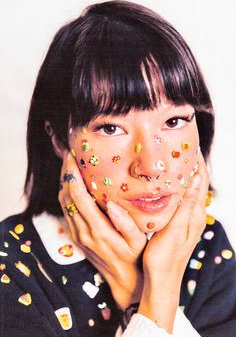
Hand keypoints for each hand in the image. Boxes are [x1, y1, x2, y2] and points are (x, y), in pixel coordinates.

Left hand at [58, 152, 146, 309]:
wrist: (124, 281)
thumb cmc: (134, 258)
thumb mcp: (138, 241)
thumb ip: (126, 223)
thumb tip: (112, 204)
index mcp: (98, 229)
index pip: (78, 197)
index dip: (72, 176)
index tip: (72, 157)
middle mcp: (83, 231)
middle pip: (66, 197)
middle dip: (65, 174)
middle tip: (68, 155)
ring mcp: (77, 235)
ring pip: (63, 203)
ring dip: (63, 183)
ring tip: (68, 165)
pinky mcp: (76, 237)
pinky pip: (66, 211)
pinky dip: (65, 195)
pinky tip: (71, 184)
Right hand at [139, 152, 208, 332]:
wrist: (162, 281)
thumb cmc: (164, 258)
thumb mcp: (173, 231)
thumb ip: (184, 206)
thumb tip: (194, 180)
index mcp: (194, 215)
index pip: (200, 181)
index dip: (198, 162)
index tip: (191, 145)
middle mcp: (195, 215)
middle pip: (198, 183)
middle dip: (193, 164)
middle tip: (182, 147)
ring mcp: (189, 220)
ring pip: (191, 190)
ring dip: (188, 174)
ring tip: (177, 160)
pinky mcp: (181, 223)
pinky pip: (185, 198)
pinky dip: (181, 185)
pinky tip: (171, 183)